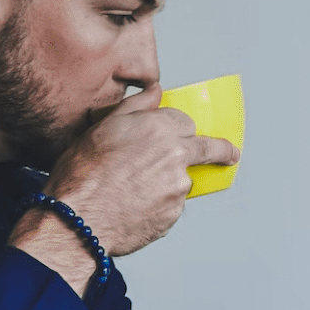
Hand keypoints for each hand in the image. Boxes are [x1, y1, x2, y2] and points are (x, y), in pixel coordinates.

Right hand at [10, 85, 238, 289]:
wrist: (78, 219)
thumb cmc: (83, 174)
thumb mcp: (102, 128)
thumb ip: (135, 107)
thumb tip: (155, 91)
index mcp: (159, 128)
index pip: (186, 122)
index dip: (180, 128)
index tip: (186, 134)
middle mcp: (176, 156)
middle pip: (208, 149)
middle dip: (222, 150)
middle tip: (231, 154)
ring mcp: (178, 187)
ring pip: (183, 180)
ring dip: (169, 183)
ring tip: (132, 191)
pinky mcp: (174, 214)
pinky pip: (171, 206)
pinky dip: (158, 205)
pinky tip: (133, 207)